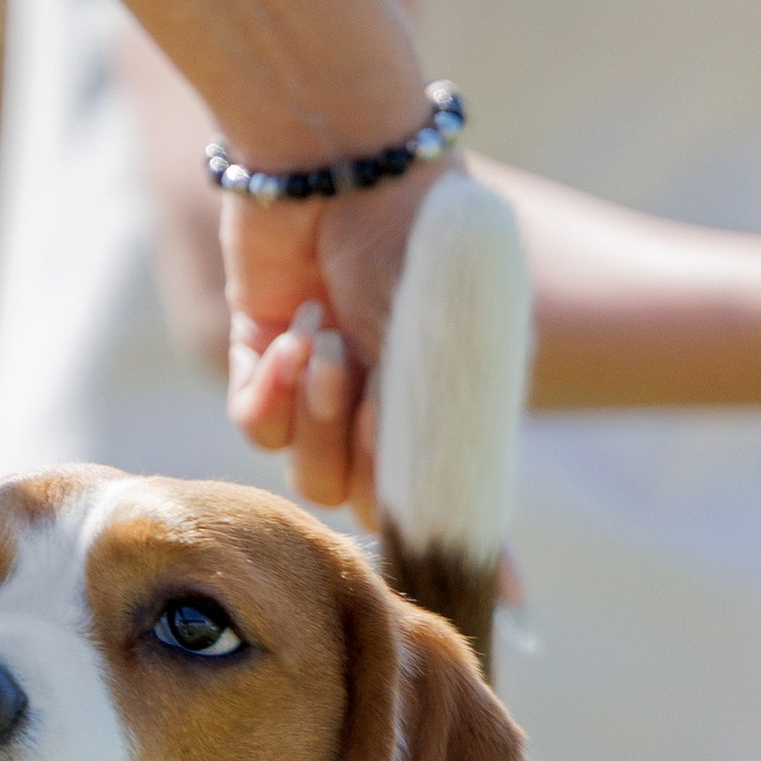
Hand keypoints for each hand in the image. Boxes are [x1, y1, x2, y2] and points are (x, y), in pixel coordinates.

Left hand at [223, 156, 454, 518]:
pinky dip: (267, 397)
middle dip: (356, 450)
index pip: (449, 491)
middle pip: (364, 495)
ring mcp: (324, 379)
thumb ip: (428, 439)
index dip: (460, 543)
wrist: (336, 159)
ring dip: (312, 418)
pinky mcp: (262, 355)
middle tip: (358, 380)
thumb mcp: (437, 347)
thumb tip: (433, 534)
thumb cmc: (410, 240)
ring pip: (306, 468)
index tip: (505, 601)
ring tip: (321, 348)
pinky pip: (255, 426)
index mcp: (445, 394)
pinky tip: (285, 343)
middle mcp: (387, 397)